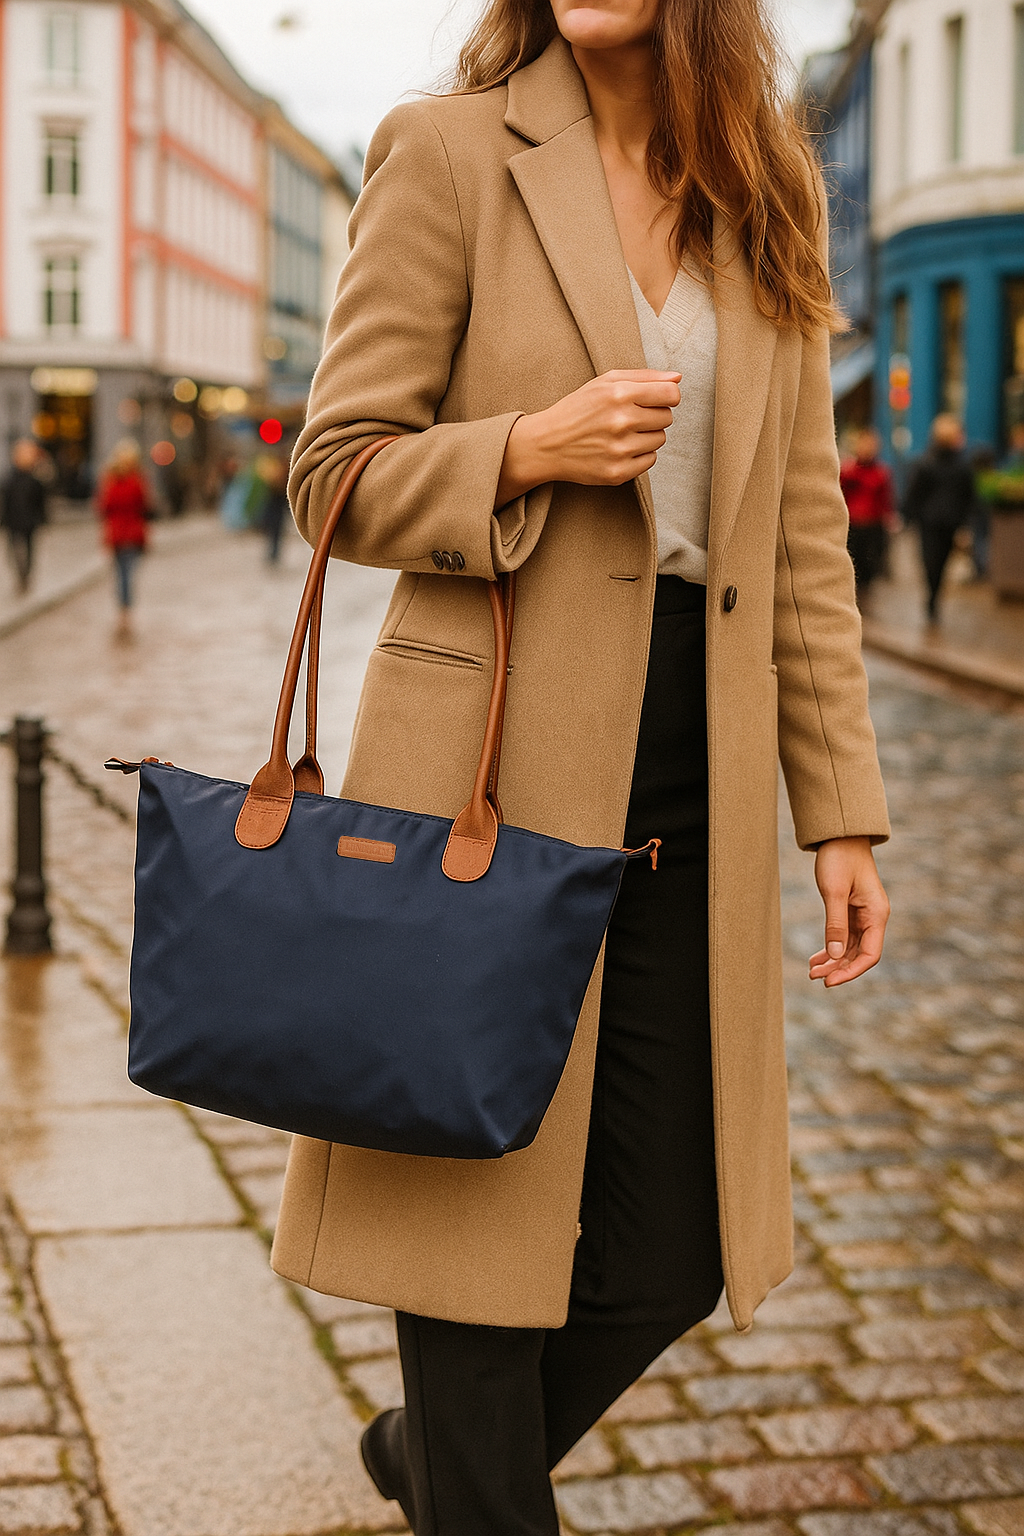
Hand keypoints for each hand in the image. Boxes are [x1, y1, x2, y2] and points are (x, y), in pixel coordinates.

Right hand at [495, 369, 680, 506]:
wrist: (546, 444)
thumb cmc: (577, 410)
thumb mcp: (605, 382)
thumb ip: (644, 377)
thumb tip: (677, 378)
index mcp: (618, 394)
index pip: (670, 394)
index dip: (668, 396)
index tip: (657, 400)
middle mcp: (621, 421)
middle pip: (667, 417)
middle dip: (654, 415)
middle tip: (631, 417)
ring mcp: (620, 449)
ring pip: (660, 440)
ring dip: (647, 436)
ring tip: (623, 433)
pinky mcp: (618, 472)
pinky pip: (650, 461)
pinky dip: (640, 455)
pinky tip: (620, 449)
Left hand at [809, 836, 889, 986]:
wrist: (839, 835)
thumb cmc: (839, 858)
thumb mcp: (834, 891)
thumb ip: (835, 924)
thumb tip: (836, 955)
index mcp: (877, 914)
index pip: (870, 954)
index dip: (851, 971)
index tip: (830, 981)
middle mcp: (873, 917)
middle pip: (859, 954)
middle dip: (838, 968)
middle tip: (814, 977)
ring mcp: (863, 915)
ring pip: (851, 947)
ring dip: (833, 961)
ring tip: (812, 971)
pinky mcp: (852, 910)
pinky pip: (844, 936)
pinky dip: (831, 948)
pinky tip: (817, 958)